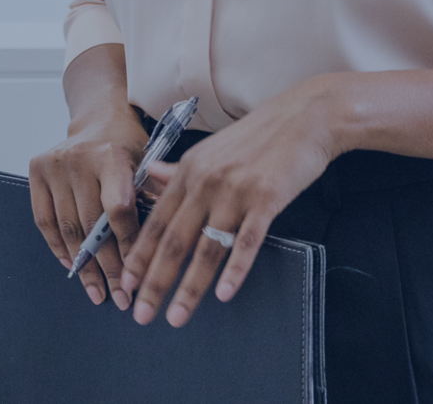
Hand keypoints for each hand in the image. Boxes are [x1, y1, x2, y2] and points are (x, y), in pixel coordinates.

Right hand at [29, 106, 149, 306]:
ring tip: (97, 291)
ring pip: (68, 228)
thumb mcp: (149, 164)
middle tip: (119, 296)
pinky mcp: (37, 171)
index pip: (118, 211)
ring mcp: (56, 166)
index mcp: (112, 157)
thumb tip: (159, 246)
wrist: (100, 117)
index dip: (126, 246)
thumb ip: (154, 199)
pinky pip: (44, 220)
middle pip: (92, 226)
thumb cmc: (130, 146)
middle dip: (107, 267)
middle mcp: (80, 160)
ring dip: (83, 266)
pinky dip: (59, 247)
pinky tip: (72, 266)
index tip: (135, 275)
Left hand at [123, 76, 346, 327]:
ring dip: (189, 287)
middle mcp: (206, 182)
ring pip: (206, 248)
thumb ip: (179, 169)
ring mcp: (235, 191)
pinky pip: (246, 241)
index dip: (139, 256)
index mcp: (188, 171)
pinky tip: (224, 293)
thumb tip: (150, 176)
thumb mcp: (211, 149)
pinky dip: (234, 270)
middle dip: (155, 282)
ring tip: (176, 316)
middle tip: (141, 314)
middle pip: (174, 241)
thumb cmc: (259, 135)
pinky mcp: (266, 198)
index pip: (155, 222)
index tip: (126, 285)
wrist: (306, 116)